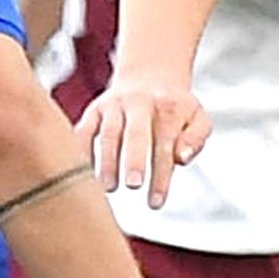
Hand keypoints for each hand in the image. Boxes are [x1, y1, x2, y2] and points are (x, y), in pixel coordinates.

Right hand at [80, 68, 211, 207]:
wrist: (150, 74)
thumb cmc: (175, 108)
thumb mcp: (197, 118)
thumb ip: (195, 138)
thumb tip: (182, 159)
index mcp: (167, 108)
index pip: (165, 146)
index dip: (161, 176)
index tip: (155, 202)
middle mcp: (139, 103)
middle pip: (135, 134)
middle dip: (134, 160)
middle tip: (133, 185)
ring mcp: (114, 105)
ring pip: (108, 133)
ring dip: (107, 161)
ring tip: (109, 187)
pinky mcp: (95, 109)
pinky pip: (84, 129)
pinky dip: (81, 150)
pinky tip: (83, 173)